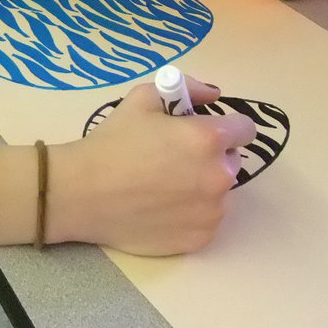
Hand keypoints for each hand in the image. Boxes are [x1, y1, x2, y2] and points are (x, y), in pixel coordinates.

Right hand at [48, 78, 255, 255]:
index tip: (207, 131)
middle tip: (176, 158)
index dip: (227, 126)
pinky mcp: (200, 239)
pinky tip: (162, 207)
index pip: (246, 130)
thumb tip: (214, 95)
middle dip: (212, 157)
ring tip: (164, 186)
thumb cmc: (112, 141)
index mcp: (208, 139)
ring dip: (202, 186)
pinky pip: (207, 220)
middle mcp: (219, 176)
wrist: (82, 192)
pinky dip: (192, 214)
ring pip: (220, 193)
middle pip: (233, 162)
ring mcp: (212, 212)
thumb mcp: (144, 97)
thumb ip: (187, 88)